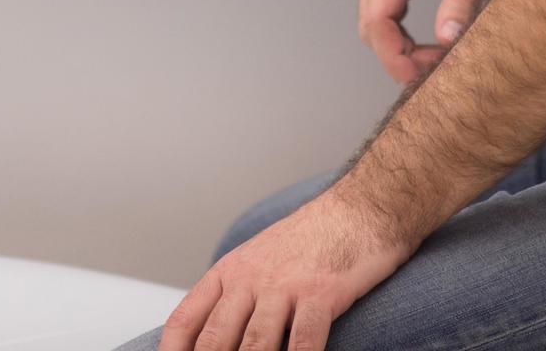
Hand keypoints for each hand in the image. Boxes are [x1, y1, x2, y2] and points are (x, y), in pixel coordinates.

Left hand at [157, 187, 409, 350]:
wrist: (359, 208)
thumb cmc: (312, 239)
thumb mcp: (260, 259)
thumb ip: (236, 296)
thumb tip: (214, 339)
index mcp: (230, 272)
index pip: (186, 320)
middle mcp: (251, 279)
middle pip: (215, 339)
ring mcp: (285, 286)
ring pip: (254, 346)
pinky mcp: (321, 293)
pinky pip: (303, 341)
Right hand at [359, 0, 527, 81]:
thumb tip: (448, 41)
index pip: (376, 19)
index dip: (396, 56)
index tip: (430, 75)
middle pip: (370, 24)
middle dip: (398, 56)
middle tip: (439, 74)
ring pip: (377, 17)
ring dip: (399, 45)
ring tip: (439, 61)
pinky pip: (389, 5)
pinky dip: (403, 30)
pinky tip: (434, 42)